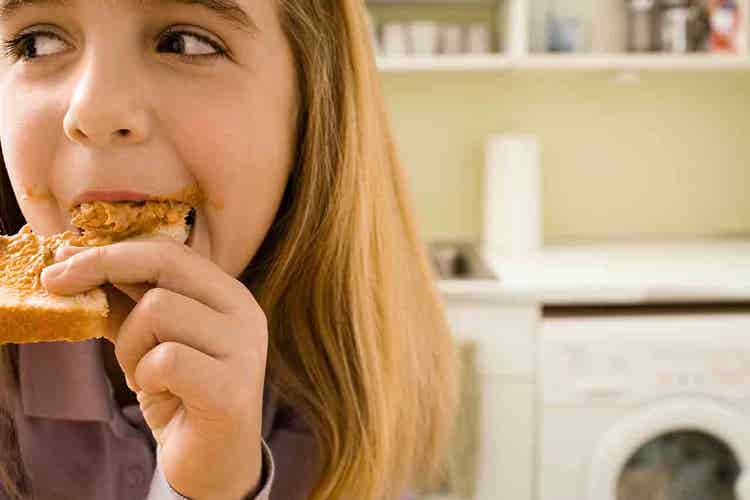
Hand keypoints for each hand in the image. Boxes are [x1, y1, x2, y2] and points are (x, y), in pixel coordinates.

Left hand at [41, 236, 266, 499]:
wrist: (213, 462)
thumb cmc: (180, 397)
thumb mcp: (147, 341)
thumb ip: (123, 303)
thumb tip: (70, 261)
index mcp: (229, 295)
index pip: (170, 250)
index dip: (112, 250)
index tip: (62, 259)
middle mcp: (244, 312)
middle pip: (165, 264)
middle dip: (102, 268)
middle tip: (57, 283)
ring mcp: (244, 348)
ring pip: (158, 310)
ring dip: (130, 347)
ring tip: (142, 374)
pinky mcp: (232, 387)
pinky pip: (165, 359)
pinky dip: (145, 377)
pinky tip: (161, 395)